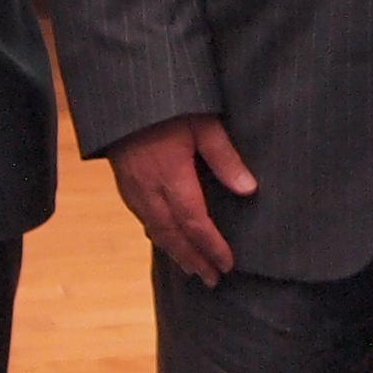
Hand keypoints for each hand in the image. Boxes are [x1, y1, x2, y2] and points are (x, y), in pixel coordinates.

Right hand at [109, 112, 257, 286]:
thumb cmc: (169, 105)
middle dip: (193, 259)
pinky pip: (142, 218)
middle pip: (172, 234)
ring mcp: (132, 187)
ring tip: (193, 269)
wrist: (124, 93)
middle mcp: (148, 188)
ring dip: (175, 252)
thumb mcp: (203, 124)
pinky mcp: (124, 182)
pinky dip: (158, 235)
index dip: (211, 246)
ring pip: (154, 229)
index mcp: (171, 175)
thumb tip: (249, 190)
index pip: (194, 222)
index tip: (227, 264)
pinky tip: (166, 240)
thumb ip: (224, 158)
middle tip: (212, 279)